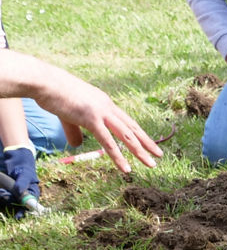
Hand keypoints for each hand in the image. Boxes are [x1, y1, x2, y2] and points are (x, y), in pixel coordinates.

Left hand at [1, 146, 40, 206]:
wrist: (15, 159)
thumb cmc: (24, 166)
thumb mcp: (25, 173)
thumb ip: (23, 183)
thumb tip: (20, 192)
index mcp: (32, 193)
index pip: (29, 206)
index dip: (23, 212)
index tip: (17, 217)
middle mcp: (23, 195)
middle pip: (17, 205)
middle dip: (9, 201)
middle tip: (2, 193)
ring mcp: (14, 193)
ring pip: (8, 200)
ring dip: (3, 196)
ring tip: (0, 190)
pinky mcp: (6, 191)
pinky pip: (3, 196)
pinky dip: (0, 194)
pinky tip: (0, 190)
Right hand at [29, 73, 161, 172]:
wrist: (44, 81)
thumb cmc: (53, 95)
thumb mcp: (68, 113)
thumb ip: (74, 130)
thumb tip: (77, 145)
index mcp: (105, 103)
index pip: (127, 120)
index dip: (139, 132)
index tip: (149, 142)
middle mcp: (108, 107)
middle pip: (132, 128)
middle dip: (147, 142)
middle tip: (159, 154)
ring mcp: (101, 112)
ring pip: (126, 136)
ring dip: (140, 151)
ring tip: (152, 164)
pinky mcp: (91, 118)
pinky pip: (108, 142)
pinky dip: (118, 156)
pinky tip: (126, 168)